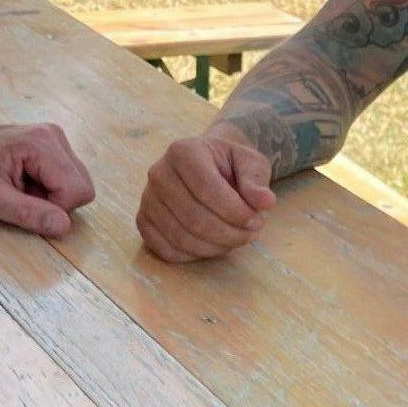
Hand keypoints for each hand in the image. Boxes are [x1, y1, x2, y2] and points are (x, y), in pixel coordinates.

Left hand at [0, 120, 95, 237]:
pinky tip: (21, 181)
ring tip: (18, 187)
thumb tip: (63, 226)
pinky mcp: (49, 142)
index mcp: (41, 143)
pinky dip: (46, 185)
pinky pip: (64, 174)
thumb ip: (29, 213)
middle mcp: (53, 134)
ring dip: (49, 194)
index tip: (24, 205)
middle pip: (81, 185)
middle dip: (54, 201)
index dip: (55, 209)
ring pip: (75, 181)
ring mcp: (52, 136)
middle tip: (19, 196)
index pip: (78, 190)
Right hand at [137, 123, 276, 261]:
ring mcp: (147, 199)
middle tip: (250, 234)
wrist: (207, 167)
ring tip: (235, 239)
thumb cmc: (230, 165)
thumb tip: (264, 202)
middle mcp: (158, 173)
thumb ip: (257, 179)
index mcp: (183, 151)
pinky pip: (166, 250)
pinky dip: (194, 255)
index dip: (235, 212)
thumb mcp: (251, 162)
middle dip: (229, 234)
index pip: (207, 189)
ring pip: (181, 238)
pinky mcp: (143, 221)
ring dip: (215, 247)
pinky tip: (213, 245)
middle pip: (194, 218)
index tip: (257, 221)